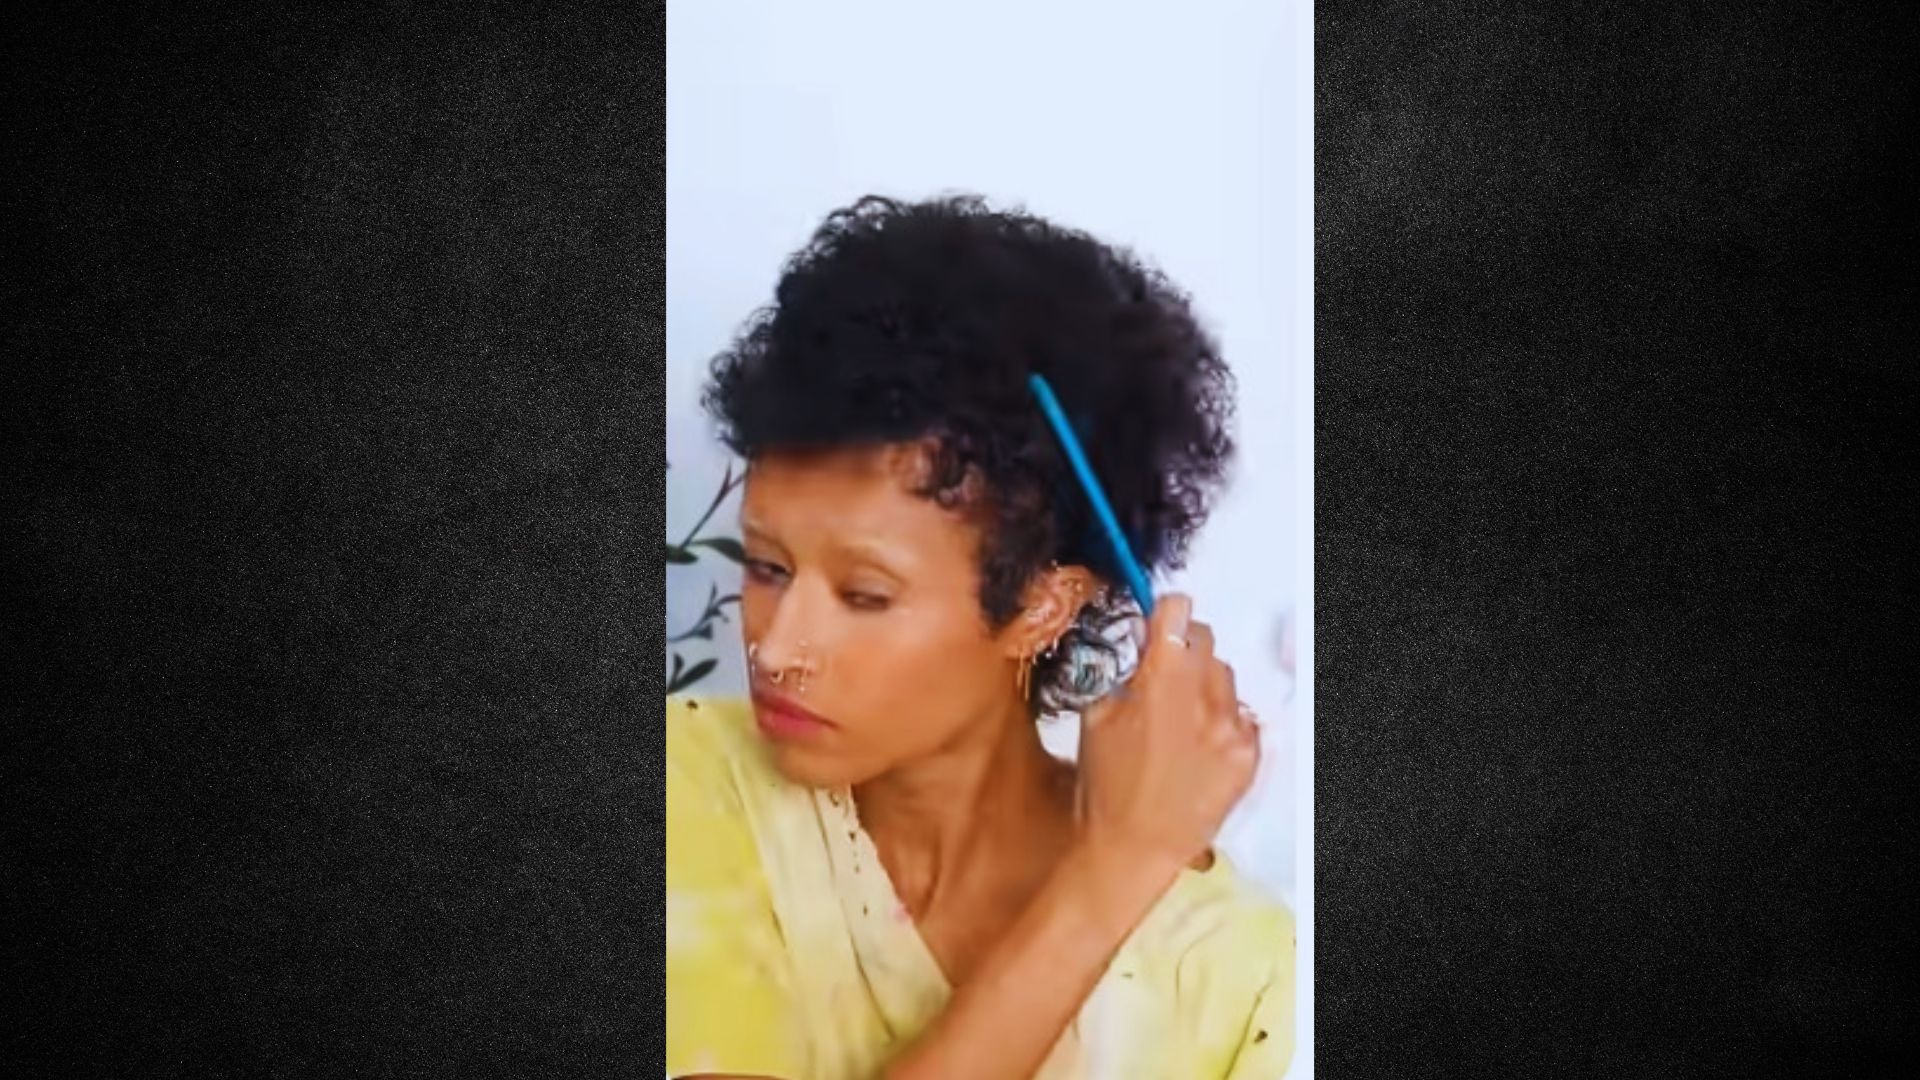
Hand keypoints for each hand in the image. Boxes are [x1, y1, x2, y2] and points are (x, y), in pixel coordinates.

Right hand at [1073, 594, 1259, 881]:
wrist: (1134, 846)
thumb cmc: (1105, 785)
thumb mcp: (1095, 716)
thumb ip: (1124, 672)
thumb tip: (1145, 644)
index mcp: (1159, 680)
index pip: (1177, 612)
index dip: (1165, 614)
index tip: (1159, 624)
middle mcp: (1203, 697)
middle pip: (1204, 640)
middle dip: (1183, 650)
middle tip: (1164, 676)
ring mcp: (1231, 727)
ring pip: (1224, 677)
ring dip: (1204, 685)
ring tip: (1181, 719)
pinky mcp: (1248, 755)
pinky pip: (1242, 716)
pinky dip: (1223, 722)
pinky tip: (1199, 746)